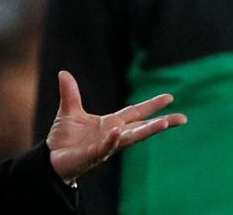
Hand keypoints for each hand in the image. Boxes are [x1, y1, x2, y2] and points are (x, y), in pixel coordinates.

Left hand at [46, 70, 186, 182]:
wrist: (50, 159)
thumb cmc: (64, 139)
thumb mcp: (69, 111)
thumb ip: (71, 93)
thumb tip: (64, 72)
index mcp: (110, 124)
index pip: (135, 113)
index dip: (151, 105)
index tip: (170, 97)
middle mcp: (113, 135)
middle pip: (141, 128)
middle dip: (161, 123)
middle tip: (182, 118)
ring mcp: (105, 147)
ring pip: (130, 139)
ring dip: (146, 131)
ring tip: (163, 123)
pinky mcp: (93, 156)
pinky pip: (105, 148)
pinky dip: (112, 141)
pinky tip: (118, 132)